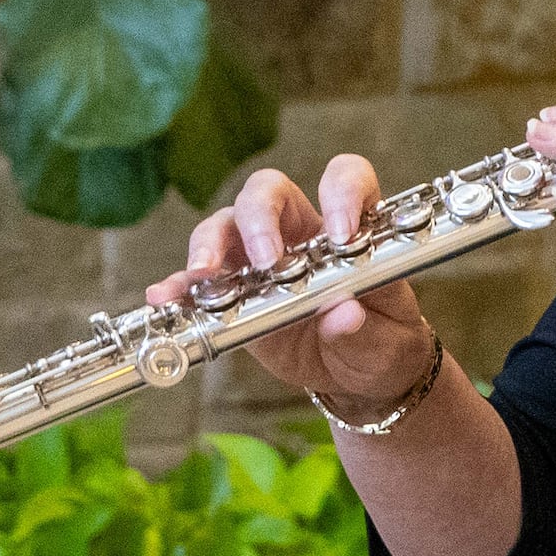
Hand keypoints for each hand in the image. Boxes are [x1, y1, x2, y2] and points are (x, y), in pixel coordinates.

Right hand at [147, 154, 437, 408]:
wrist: (359, 376)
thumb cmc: (383, 341)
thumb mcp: (387, 341)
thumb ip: (365, 328)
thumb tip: (344, 313)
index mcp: (350, 230)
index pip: (346, 179)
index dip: (342, 192)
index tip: (340, 233)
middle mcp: (300, 232)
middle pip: (268, 192)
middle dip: (260, 218)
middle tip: (266, 260)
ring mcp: (259, 257)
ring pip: (225, 225)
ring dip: (209, 243)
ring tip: (205, 274)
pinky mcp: (232, 290)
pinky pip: (197, 279)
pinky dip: (180, 284)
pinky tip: (167, 297)